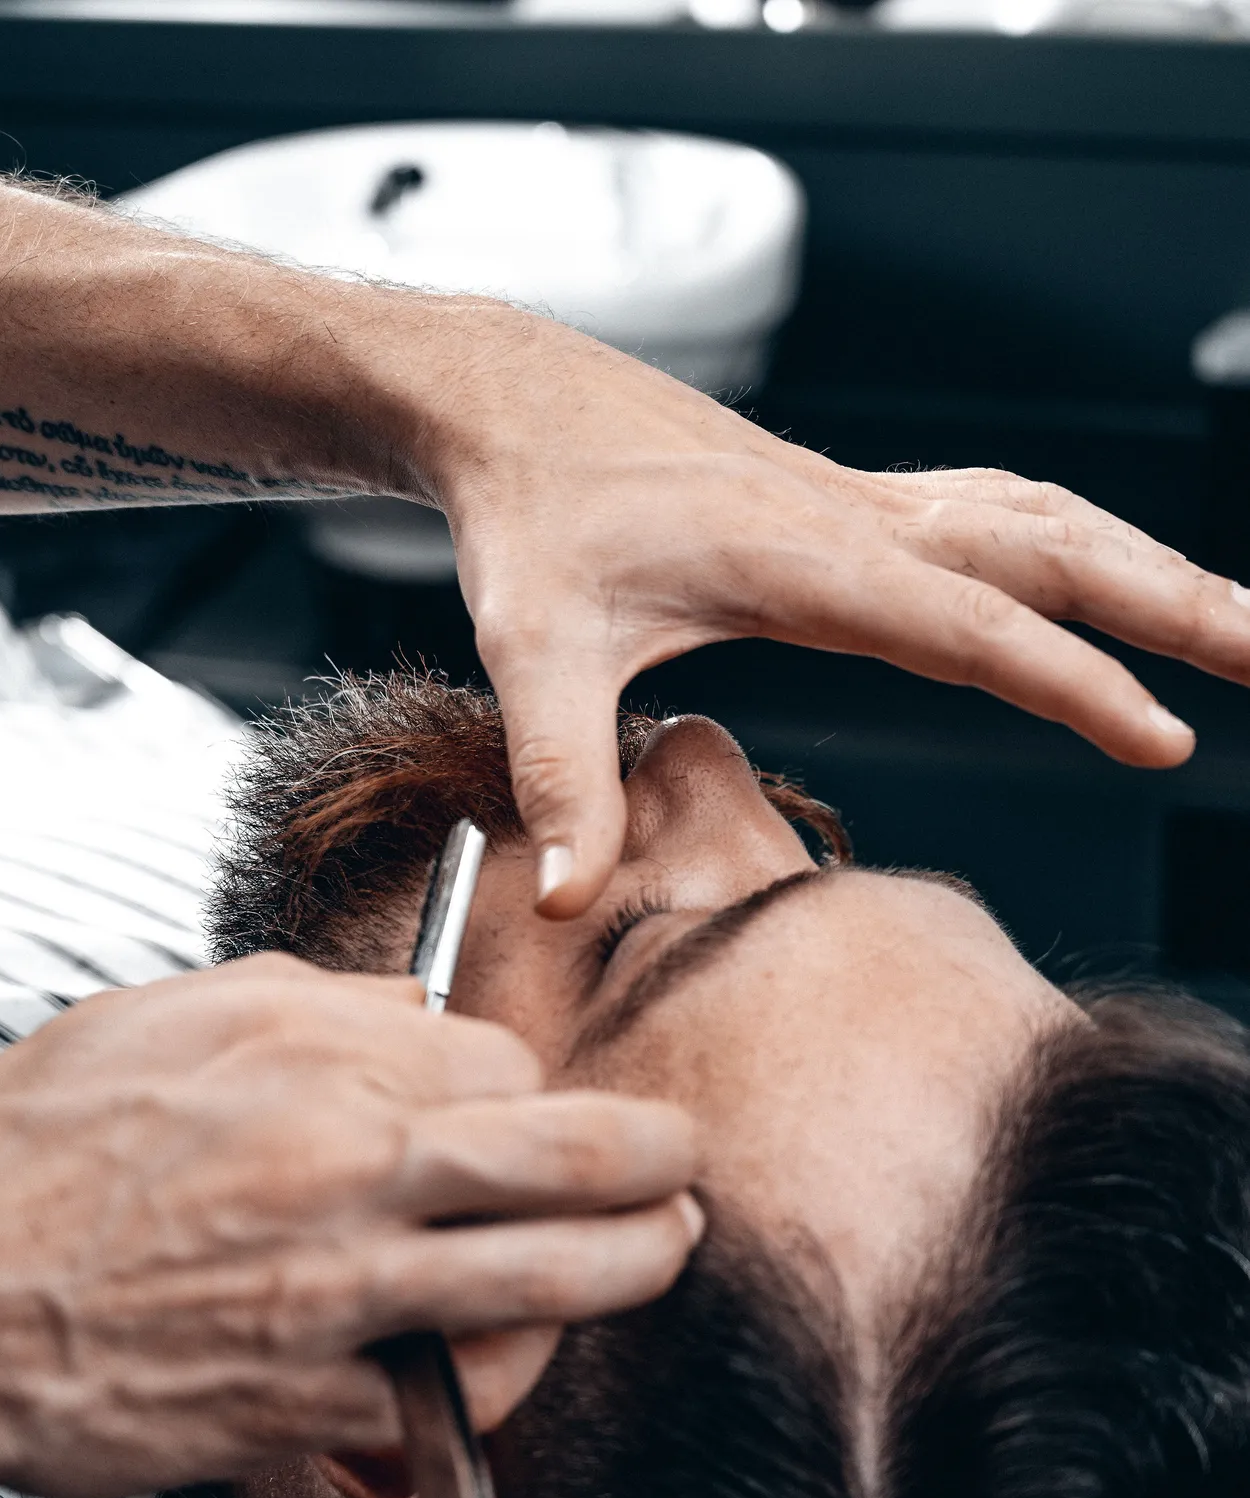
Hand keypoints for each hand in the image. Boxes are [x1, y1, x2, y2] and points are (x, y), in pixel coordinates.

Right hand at [0, 956, 698, 1497]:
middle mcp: (344, 1171)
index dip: (530, 1090)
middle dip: (661, 1161)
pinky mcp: (311, 1404)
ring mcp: (338, 1296)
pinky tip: (501, 1368)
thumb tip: (416, 1007)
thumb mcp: (162, 1017)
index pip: (499, 1065)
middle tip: (685, 1169)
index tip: (532, 1109)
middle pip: (573, 1156)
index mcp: (310, 1061)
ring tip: (654, 1259)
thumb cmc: (25, 1159)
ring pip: (547, 1284)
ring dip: (626, 1272)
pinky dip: (491, 1386)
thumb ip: (313, 1003)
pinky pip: (451, 1402)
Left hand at [436, 318, 1249, 915]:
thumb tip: (564, 899)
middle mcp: (857, 520)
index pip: (969, 626)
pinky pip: (1003, 513)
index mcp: (803, 559)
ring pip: (1047, 523)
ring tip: (1244, 625)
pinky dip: (1083, 543)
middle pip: (1055, 553)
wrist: (514, 405)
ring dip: (1152, 567)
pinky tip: (1116, 571)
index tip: (1164, 735)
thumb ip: (564, 773)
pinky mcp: (854, 504)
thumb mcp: (530, 646)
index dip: (1070, 682)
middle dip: (1177, 605)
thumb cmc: (527, 518)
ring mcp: (864, 504)